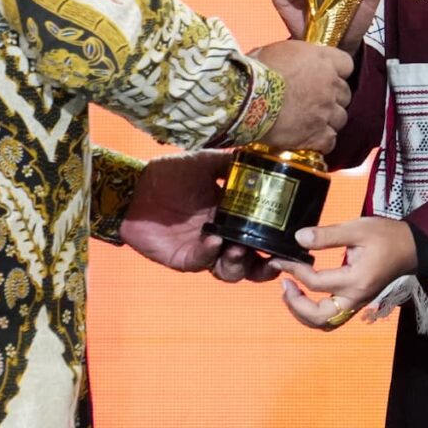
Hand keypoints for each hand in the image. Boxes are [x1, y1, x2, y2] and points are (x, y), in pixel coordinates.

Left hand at [111, 151, 277, 282]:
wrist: (135, 186)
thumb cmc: (170, 174)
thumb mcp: (205, 163)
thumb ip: (230, 163)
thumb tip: (260, 155)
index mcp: (233, 217)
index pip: (262, 238)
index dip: (277, 244)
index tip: (292, 241)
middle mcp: (223, 237)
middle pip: (251, 264)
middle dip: (264, 267)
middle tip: (273, 259)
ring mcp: (204, 250)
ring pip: (229, 271)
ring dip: (239, 263)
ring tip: (239, 248)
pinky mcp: (184, 258)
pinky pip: (201, 262)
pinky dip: (210, 253)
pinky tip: (214, 240)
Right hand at [250, 38, 353, 153]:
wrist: (245, 100)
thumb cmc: (255, 72)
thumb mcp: (274, 51)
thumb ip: (292, 56)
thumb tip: (287, 59)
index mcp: (321, 60)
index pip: (346, 64)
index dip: (337, 71)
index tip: (327, 76)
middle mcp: (329, 85)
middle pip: (345, 93)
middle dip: (333, 97)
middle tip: (314, 101)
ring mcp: (325, 111)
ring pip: (340, 118)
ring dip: (328, 120)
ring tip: (310, 122)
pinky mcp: (317, 135)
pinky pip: (330, 141)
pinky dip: (322, 141)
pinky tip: (309, 139)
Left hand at [275, 216, 420, 330]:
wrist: (411, 248)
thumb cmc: (387, 236)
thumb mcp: (358, 229)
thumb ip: (327, 235)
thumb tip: (298, 238)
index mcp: (356, 280)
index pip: (316, 283)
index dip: (295, 271)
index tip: (282, 259)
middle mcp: (355, 298)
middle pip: (318, 318)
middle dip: (295, 305)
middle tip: (284, 283)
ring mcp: (356, 303)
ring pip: (324, 323)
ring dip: (302, 313)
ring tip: (290, 292)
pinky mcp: (356, 302)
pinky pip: (331, 318)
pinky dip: (313, 313)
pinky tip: (305, 296)